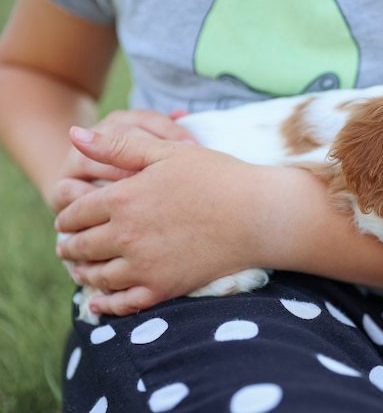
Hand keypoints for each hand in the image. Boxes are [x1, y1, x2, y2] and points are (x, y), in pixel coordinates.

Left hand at [55, 126, 270, 315]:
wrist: (259, 214)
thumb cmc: (218, 177)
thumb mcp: (166, 152)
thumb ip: (117, 145)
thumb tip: (72, 135)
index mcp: (122, 198)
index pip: (75, 212)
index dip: (67, 217)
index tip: (66, 220)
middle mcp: (125, 234)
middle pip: (80, 245)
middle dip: (69, 245)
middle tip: (66, 246)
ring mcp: (144, 265)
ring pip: (96, 275)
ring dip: (82, 272)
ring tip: (80, 269)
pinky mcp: (164, 288)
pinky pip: (124, 303)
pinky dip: (106, 304)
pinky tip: (99, 303)